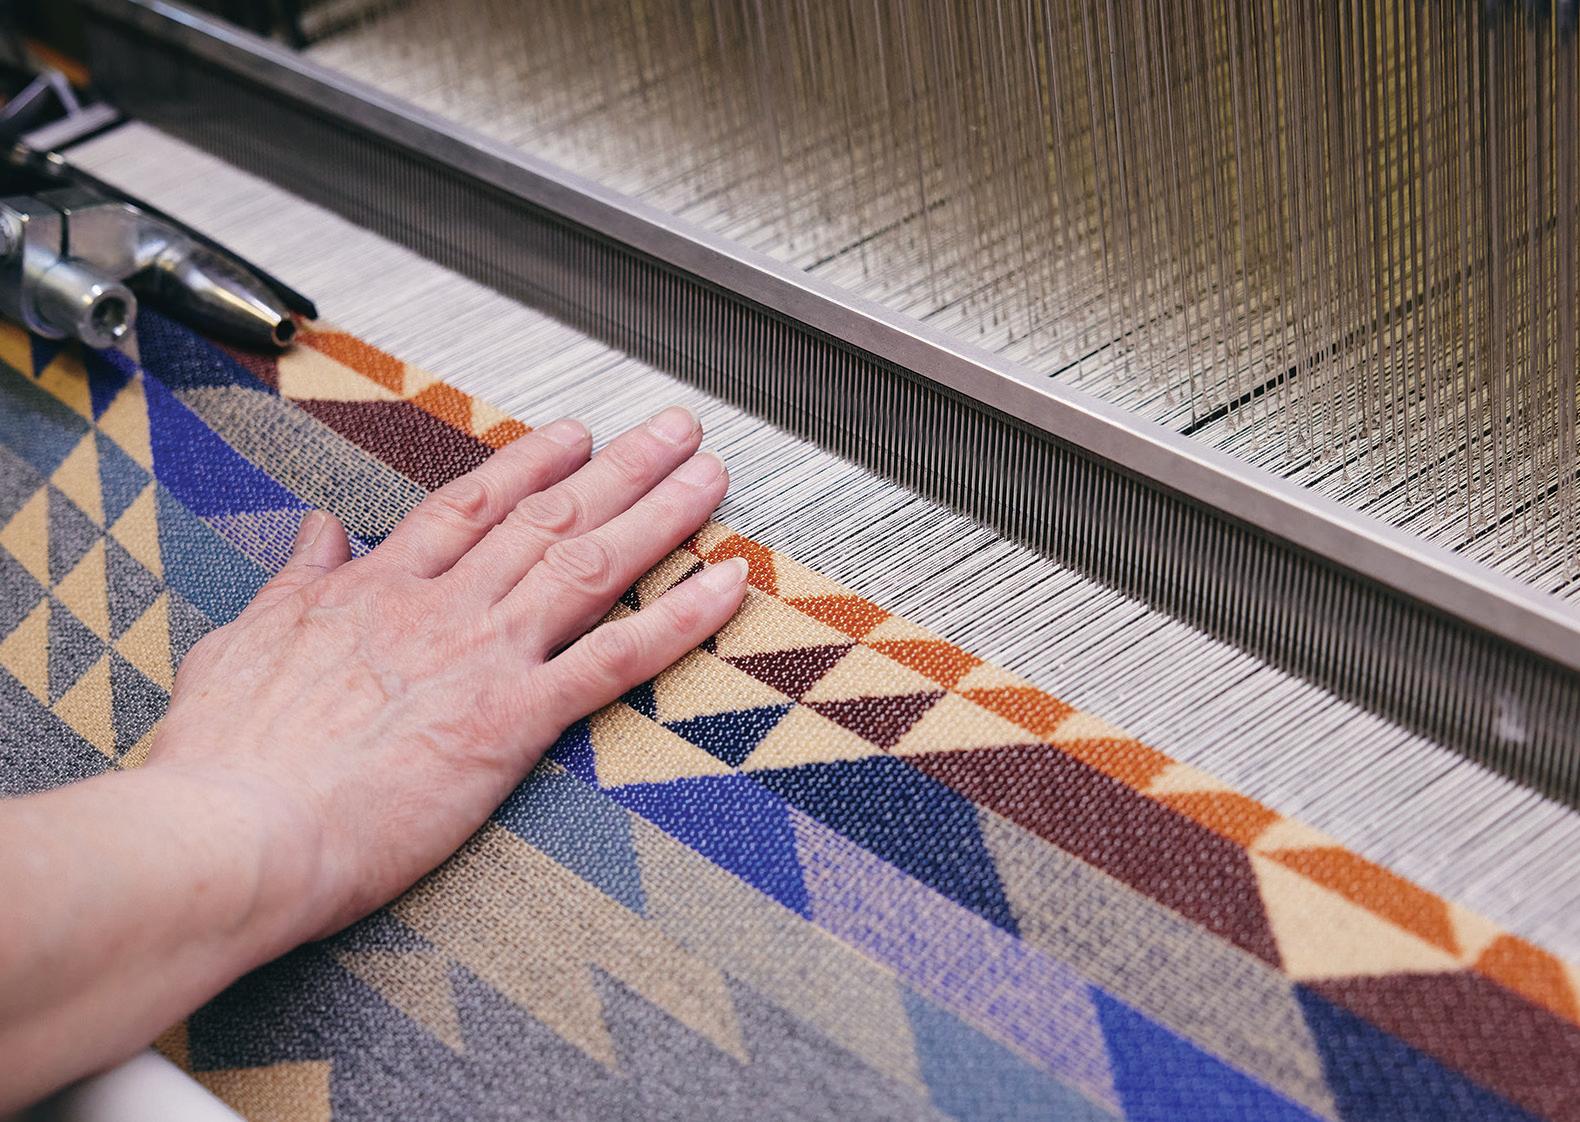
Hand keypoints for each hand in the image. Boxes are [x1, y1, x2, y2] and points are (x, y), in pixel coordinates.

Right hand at [146, 405, 746, 951]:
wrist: (234, 829)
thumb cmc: (226, 757)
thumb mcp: (243, 641)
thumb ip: (294, 582)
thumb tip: (316, 532)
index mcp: (379, 588)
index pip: (473, 505)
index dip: (533, 464)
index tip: (574, 435)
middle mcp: (444, 606)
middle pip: (551, 517)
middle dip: (621, 467)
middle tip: (675, 430)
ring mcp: (484, 656)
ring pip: (593, 564)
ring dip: (662, 513)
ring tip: (710, 473)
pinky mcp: (514, 720)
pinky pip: (617, 659)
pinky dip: (681, 619)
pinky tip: (725, 584)